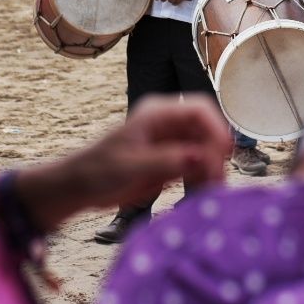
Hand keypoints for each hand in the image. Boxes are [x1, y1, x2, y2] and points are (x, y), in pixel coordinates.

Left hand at [17, 97, 231, 228]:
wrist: (81, 187)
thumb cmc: (98, 171)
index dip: (216, 128)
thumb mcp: (131, 167)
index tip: (222, 154)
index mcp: (156, 114)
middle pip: (207, 130)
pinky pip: (198, 166)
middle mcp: (168, 124)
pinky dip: (203, 179)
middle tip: (215, 181)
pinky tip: (201, 194)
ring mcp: (172, 142)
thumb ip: (166, 161)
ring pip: (207, 149)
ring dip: (212, 169)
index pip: (198, 110)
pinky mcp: (173, 161)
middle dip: (215, 154)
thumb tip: (201, 157)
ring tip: (211, 192)